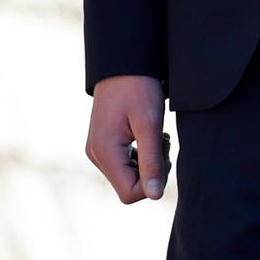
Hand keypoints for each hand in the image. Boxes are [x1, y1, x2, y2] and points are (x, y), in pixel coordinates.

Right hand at [87, 74, 169, 204]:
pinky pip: (124, 164)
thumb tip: (155, 195)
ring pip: (128, 177)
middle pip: (129, 187)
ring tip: (155, 136)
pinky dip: (140, 156)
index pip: (130, 194)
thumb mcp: (150, 124)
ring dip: (147, 163)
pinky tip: (146, 136)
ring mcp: (97, 150)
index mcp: (105, 152)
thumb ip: (152, 161)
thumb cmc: (138, 88)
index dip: (152, 183)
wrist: (123, 63)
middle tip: (161, 142)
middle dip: (151, 171)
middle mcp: (96, 155)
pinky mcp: (102, 144)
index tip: (163, 155)